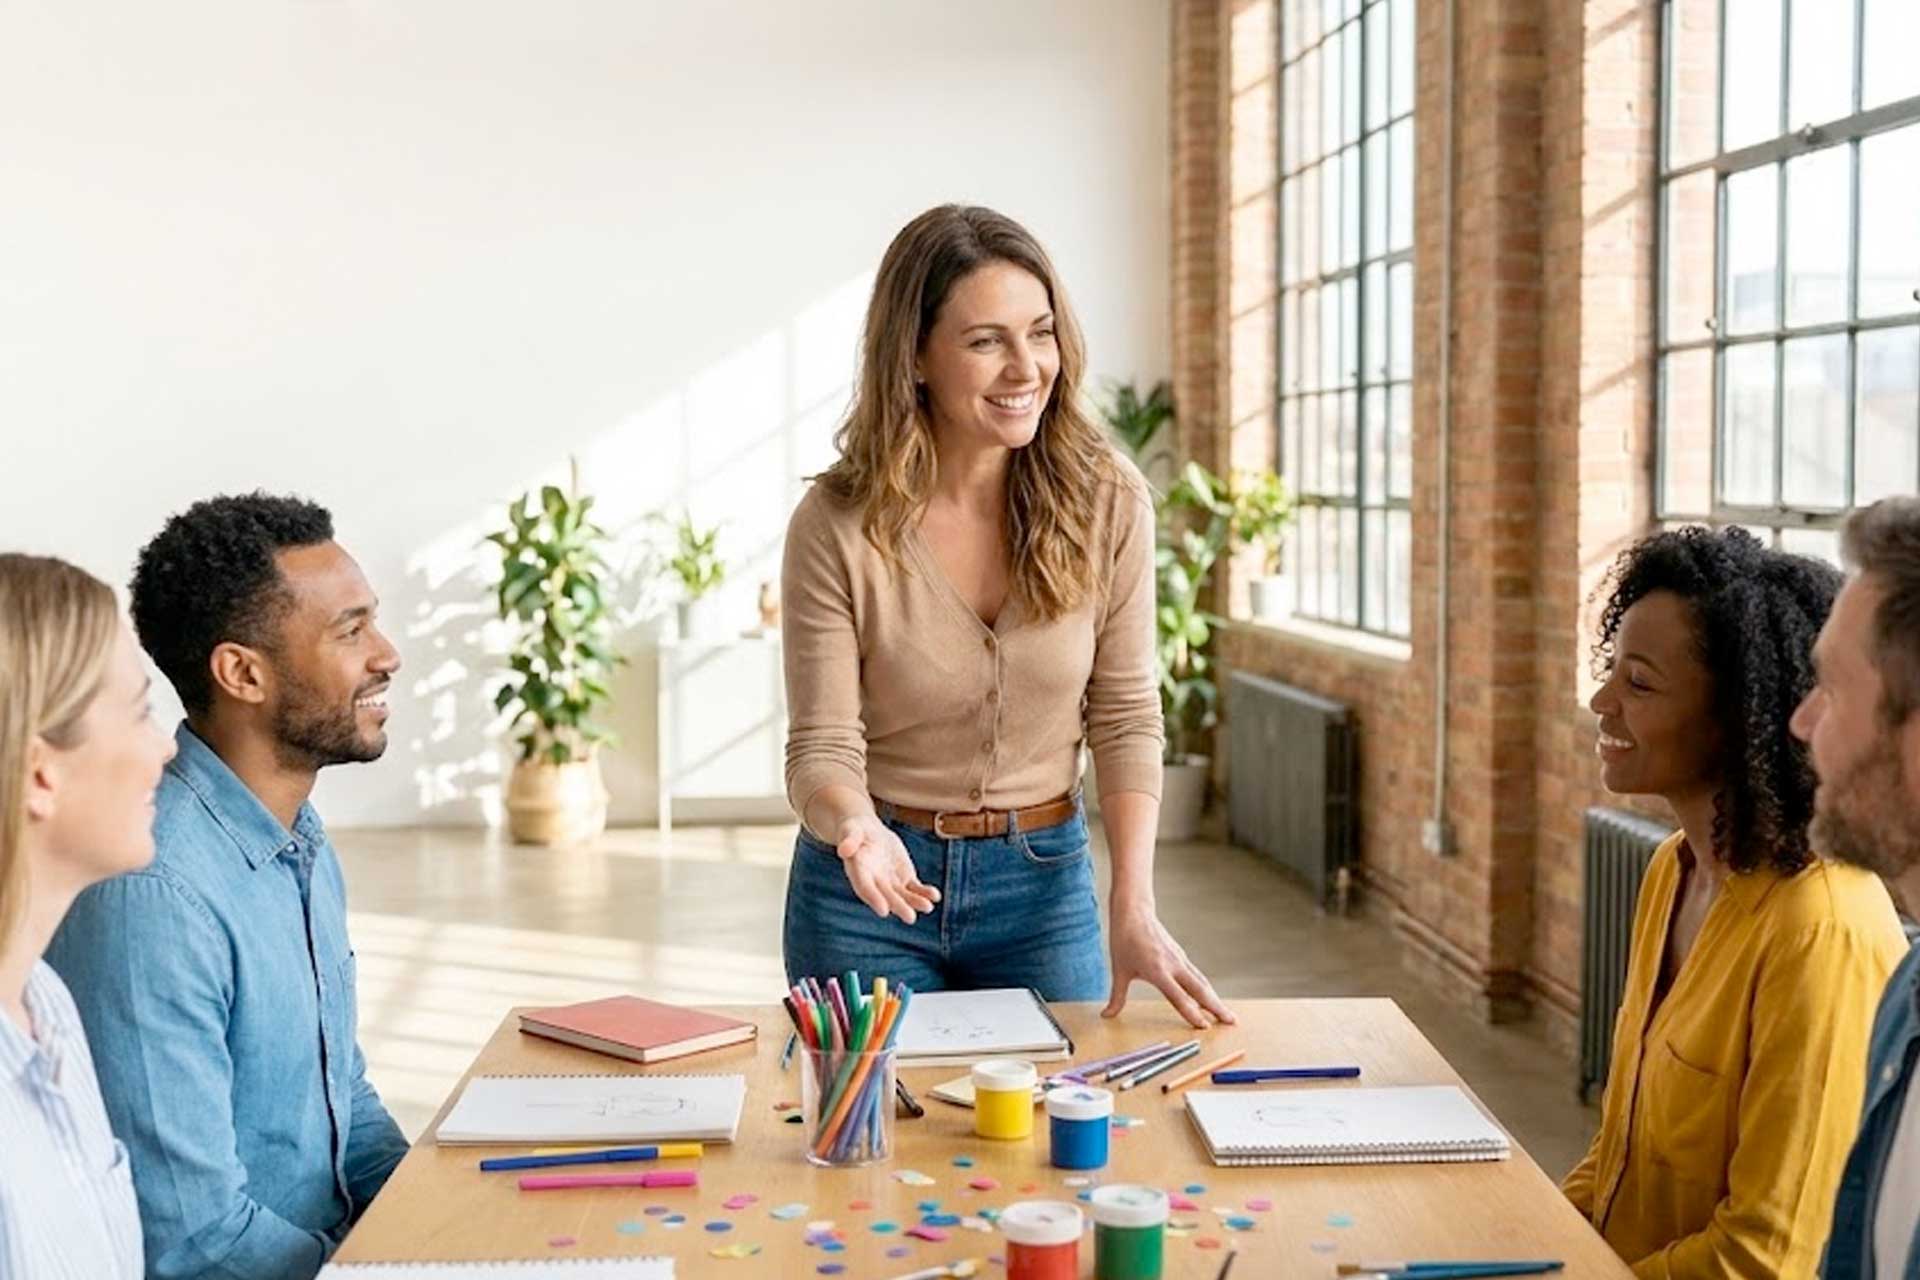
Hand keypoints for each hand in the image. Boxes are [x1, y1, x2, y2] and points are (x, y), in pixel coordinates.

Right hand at [835, 814, 941, 923]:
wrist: (868, 832)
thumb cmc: (855, 830)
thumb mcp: (850, 830)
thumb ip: (848, 840)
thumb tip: (843, 850)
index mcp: (858, 872)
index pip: (865, 888)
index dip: (874, 899)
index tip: (884, 911)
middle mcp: (874, 882)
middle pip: (887, 897)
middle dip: (899, 907)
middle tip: (910, 917)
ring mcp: (890, 883)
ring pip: (903, 896)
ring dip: (915, 902)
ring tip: (928, 907)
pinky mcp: (903, 878)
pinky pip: (915, 888)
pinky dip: (925, 892)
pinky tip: (936, 896)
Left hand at [1102, 904, 1234, 1027]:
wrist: (1134, 912)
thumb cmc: (1124, 940)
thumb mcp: (1118, 970)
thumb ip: (1117, 997)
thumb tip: (1106, 1015)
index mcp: (1158, 971)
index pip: (1179, 997)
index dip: (1192, 1013)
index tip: (1205, 1026)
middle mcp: (1173, 965)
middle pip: (1200, 990)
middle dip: (1216, 1007)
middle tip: (1232, 1022)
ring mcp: (1179, 959)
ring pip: (1202, 982)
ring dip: (1215, 999)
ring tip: (1228, 1015)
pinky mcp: (1180, 956)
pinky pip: (1197, 975)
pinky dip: (1206, 988)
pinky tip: (1211, 998)